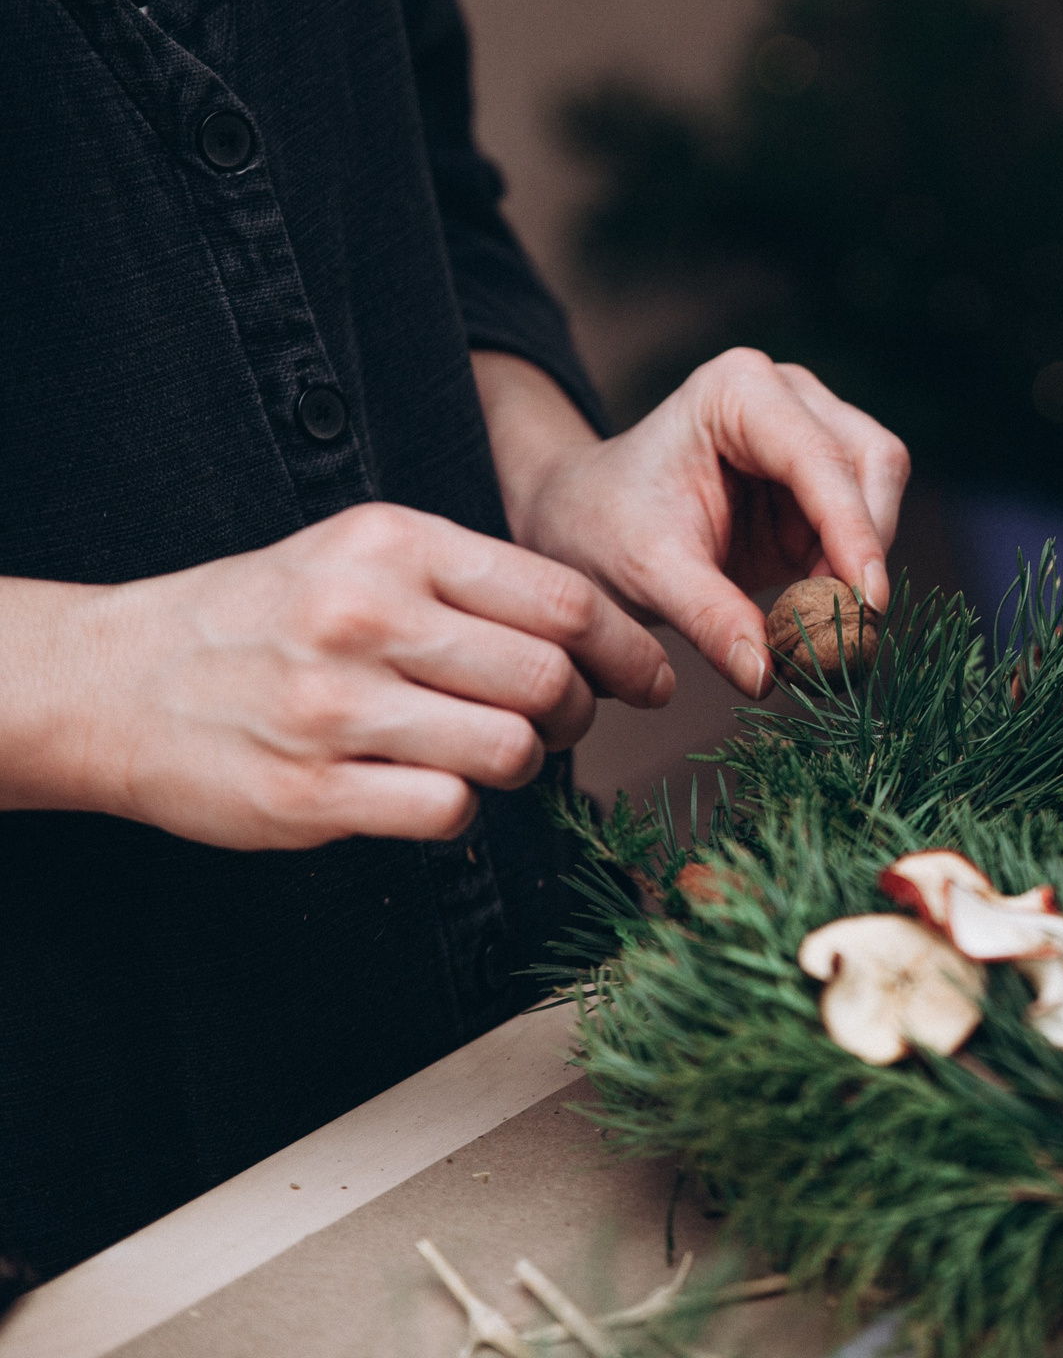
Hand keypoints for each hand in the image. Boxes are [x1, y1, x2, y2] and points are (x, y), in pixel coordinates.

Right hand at [0, 503, 673, 849]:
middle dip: (579, 712)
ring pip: (511, 749)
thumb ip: (473, 584)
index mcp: (393, 545)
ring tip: (492, 755)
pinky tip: (430, 791)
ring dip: (525, 765)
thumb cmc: (271, 617)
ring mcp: (335, 706)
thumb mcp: (362, 557)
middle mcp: (365, 616)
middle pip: (549, 678)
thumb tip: (603, 639)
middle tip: (560, 723)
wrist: (118, 680)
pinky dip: (461, 811)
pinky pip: (450, 811)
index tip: (648, 679)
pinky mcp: (311, 790)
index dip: (627, 649)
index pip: (563, 600)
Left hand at [476, 348, 910, 696]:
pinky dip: (848, 578)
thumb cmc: (601, 527)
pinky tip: (811, 616)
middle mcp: (788, 398)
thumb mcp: (647, 574)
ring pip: (881, 496)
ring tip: (818, 624)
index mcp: (738, 390)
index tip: (867, 607)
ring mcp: (810, 434)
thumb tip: (764, 675)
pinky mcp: (818, 485)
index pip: (821, 460)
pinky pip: (861, 530)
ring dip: (861, 564)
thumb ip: (709, 618)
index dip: (854, 533)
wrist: (581, 522)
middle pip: (873, 465)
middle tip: (843, 627)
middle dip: (865, 548)